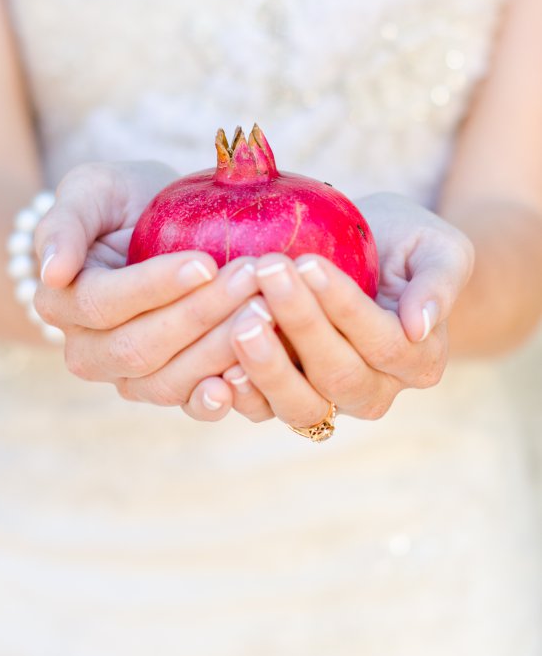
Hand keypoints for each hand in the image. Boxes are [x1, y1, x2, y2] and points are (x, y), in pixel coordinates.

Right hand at [33, 161, 260, 397]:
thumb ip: (64, 224)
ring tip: (266, 312)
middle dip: (200, 315)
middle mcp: (89, 352)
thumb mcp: (91, 191)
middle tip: (252, 280)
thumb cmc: (123, 203)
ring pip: (169, 382)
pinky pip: (193, 406)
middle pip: (140, 348)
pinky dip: (225, 397)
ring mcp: (130, 379)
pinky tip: (253, 374)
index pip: (104, 305)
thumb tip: (51, 272)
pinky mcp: (171, 392)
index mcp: (62, 303)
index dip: (155, 287)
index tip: (205, 263)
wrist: (155, 228)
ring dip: (221, 351)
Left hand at [191, 193, 474, 425]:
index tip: (308, 263)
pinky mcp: (282, 400)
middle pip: (337, 374)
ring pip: (298, 403)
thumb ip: (438, 283)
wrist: (365, 257)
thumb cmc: (404, 246)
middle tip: (266, 273)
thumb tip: (420, 326)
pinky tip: (216, 365)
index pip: (383, 341)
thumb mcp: (438, 248)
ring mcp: (327, 402)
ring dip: (266, 364)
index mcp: (419, 359)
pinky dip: (237, 394)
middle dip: (299, 323)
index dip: (344, 306)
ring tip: (241, 320)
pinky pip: (260, 409)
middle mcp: (375, 391)